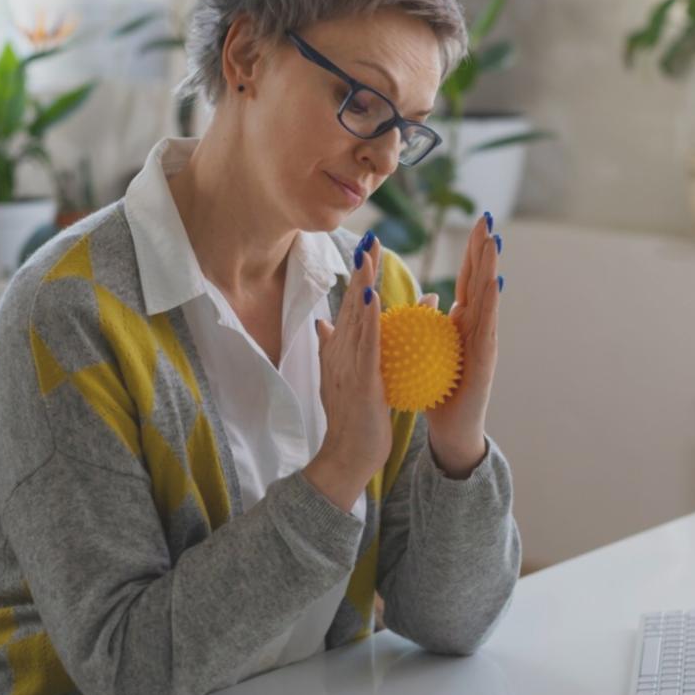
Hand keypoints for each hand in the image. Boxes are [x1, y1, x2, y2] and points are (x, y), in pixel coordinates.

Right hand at [308, 233, 392, 508]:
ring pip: (357, 317)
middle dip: (360, 270)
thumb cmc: (351, 421)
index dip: (358, 277)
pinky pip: (365, 345)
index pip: (350, 307)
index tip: (368, 249)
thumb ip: (336, 350)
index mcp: (340, 352)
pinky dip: (367, 319)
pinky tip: (372, 297)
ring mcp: (347, 366)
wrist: (346, 457)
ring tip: (369, 254)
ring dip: (362, 284)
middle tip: (371, 237)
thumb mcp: (344, 379)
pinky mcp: (360, 380)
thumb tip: (323, 323)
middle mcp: (340, 353)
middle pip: (350, 303)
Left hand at [425, 211, 502, 476]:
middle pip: (480, 279)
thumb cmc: (434, 392)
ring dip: (491, 267)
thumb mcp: (422, 352)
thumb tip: (413, 301)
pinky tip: (493, 284)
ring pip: (488, 296)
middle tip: (488, 218)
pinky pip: (487, 325)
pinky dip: (490, 303)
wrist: (450, 429)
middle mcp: (478, 326)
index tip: (474, 221)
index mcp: (461, 322)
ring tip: (494, 241)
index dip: (470, 251)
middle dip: (485, 249)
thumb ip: (420, 325)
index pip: (465, 278)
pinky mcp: (486, 357)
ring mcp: (485, 339)